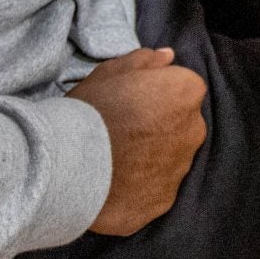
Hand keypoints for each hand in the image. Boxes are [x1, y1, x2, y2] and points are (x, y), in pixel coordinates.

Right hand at [71, 46, 206, 234]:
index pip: (182, 89)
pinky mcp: (164, 201)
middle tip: (124, 132)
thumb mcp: (110, 72)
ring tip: (117, 161)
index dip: (156, 95)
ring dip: (153, 158)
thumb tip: (168, 57)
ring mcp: (180, 169)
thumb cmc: (89, 110)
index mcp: (185, 92)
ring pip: (171, 159)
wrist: (66, 164)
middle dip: (161, 127)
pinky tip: (116, 184)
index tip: (132, 102)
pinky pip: (157, 190)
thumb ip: (145, 61)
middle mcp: (193, 130)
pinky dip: (142, 188)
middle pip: (181, 125)